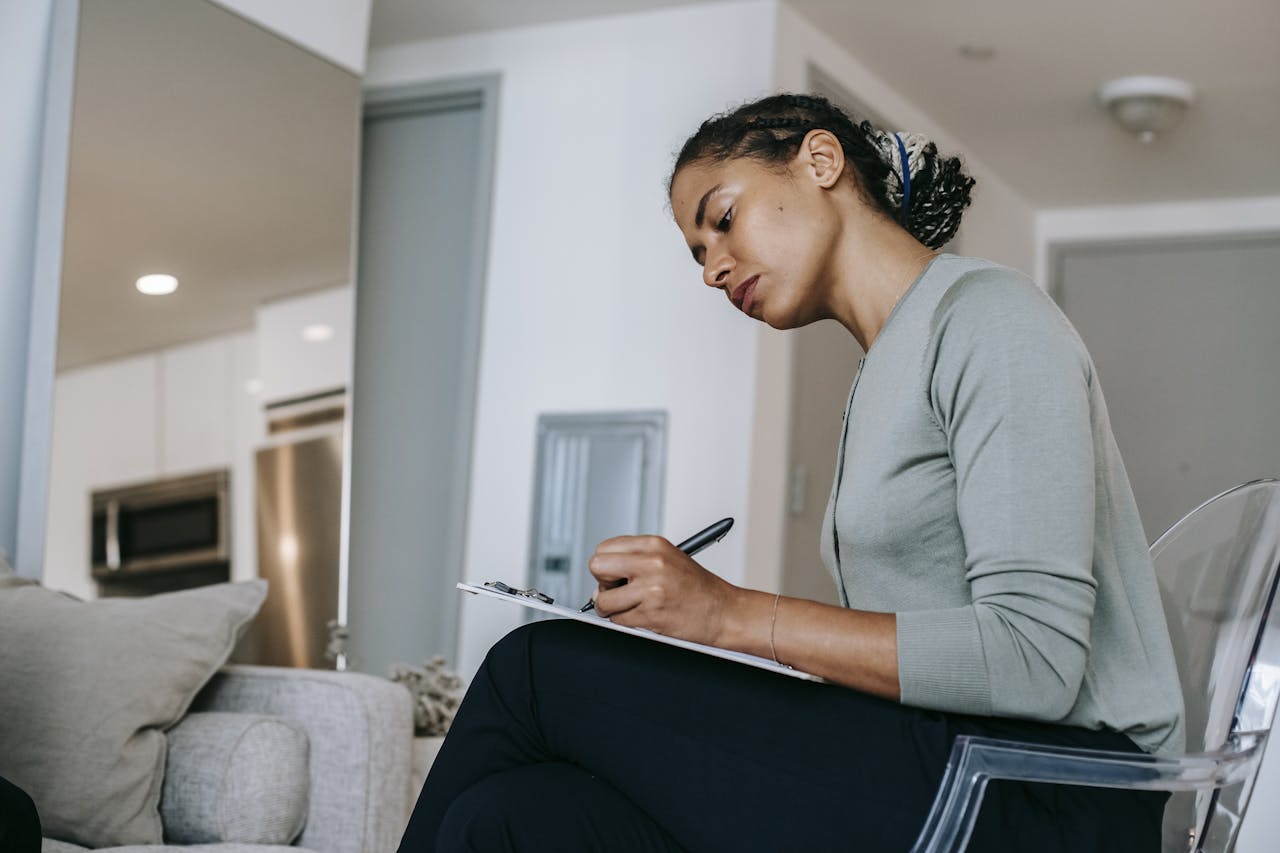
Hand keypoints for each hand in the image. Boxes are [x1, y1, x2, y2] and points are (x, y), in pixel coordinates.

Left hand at [587, 535, 739, 645]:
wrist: (723, 612)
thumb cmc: (697, 587)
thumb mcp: (668, 557)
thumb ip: (635, 558)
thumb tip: (602, 574)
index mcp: (654, 544)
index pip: (604, 548)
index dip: (606, 564)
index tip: (615, 574)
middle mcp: (652, 562)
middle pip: (597, 567)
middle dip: (603, 583)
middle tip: (618, 591)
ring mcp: (651, 588)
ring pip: (603, 599)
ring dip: (611, 608)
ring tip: (631, 607)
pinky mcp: (651, 614)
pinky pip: (618, 620)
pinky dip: (626, 621)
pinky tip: (644, 616)